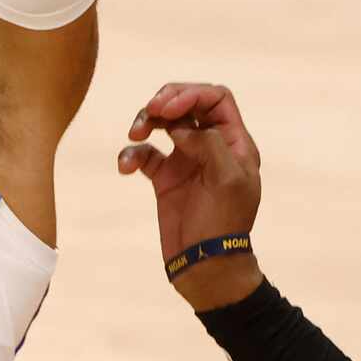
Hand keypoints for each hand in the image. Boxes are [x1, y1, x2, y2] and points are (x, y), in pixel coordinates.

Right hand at [117, 82, 265, 311]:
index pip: (216, 99)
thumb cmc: (223, 224)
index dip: (192, 94)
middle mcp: (211, 147)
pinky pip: (145, 155)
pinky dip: (132, 155)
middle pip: (188, 104)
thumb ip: (208, 143)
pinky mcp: (165, 179)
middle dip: (166, 102)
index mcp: (235, 143)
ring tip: (135, 133)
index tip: (169, 108)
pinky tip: (126, 167)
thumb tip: (181, 128)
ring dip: (146, 121)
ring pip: (163, 124)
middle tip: (150, 112)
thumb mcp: (227, 179)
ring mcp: (187, 161)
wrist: (206, 266)